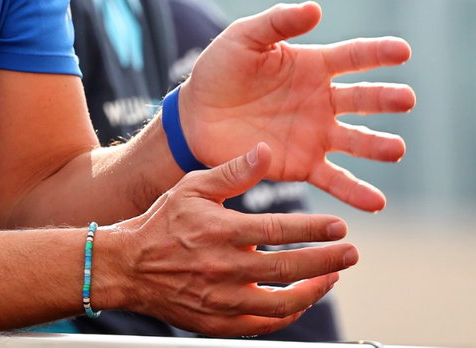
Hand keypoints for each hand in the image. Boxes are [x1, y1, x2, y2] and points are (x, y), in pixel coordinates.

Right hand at [102, 144, 353, 337]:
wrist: (125, 267)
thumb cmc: (160, 223)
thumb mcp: (191, 188)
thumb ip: (232, 172)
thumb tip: (265, 151)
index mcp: (217, 231)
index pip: (276, 231)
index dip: (312, 230)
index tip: (339, 227)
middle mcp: (222, 268)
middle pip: (287, 269)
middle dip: (326, 261)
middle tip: (350, 253)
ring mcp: (221, 300)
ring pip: (281, 304)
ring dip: (314, 291)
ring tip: (331, 277)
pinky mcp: (217, 323)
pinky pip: (263, 325)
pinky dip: (288, 315)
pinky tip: (301, 300)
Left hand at [182, 1, 414, 210]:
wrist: (194, 114)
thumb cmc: (220, 69)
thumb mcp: (243, 38)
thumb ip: (277, 23)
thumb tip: (315, 8)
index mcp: (313, 66)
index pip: (354, 57)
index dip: (378, 52)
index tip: (403, 51)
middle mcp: (323, 101)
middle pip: (363, 99)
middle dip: (386, 99)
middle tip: (405, 99)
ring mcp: (316, 134)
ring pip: (357, 141)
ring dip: (378, 146)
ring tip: (396, 149)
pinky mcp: (302, 164)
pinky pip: (334, 179)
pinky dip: (356, 192)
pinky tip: (377, 202)